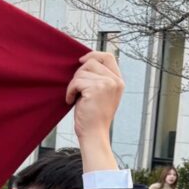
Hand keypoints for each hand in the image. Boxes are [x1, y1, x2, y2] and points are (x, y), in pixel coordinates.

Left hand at [65, 52, 123, 171]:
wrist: (94, 133)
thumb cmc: (93, 115)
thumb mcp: (101, 93)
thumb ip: (99, 78)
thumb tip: (85, 60)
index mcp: (118, 81)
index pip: (108, 56)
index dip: (93, 55)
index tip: (81, 61)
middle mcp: (115, 81)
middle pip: (91, 62)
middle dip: (79, 74)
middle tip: (77, 89)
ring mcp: (107, 84)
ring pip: (81, 72)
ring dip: (73, 84)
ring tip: (75, 97)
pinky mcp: (96, 89)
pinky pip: (76, 82)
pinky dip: (70, 91)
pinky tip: (71, 101)